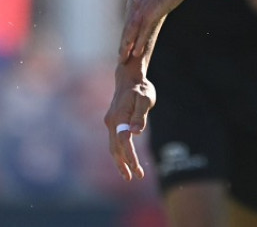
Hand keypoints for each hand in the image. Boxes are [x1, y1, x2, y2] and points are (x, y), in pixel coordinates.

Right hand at [103, 57, 155, 179]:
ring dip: (121, 162)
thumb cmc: (140, 88)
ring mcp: (110, 123)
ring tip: (130, 176)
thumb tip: (136, 132)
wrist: (129, 79)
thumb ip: (141, 115)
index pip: (124, 141)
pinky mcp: (112, 123)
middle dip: (125, 164)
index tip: (137, 168)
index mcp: (119, 116)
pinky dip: (119, 154)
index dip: (130, 156)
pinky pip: (114, 142)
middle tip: (137, 177)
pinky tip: (125, 163)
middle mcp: (111, 121)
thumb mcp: (145, 98)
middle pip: (116, 148)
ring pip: (113, 147)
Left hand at [119, 0, 192, 63]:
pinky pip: (143, 31)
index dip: (130, 36)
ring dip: (127, 47)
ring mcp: (145, 11)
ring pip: (133, 33)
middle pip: (130, 30)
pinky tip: (135, 52)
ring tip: (123, 60)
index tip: (127, 47)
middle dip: (125, 45)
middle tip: (121, 59)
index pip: (134, 24)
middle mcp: (140, 9)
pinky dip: (139, 42)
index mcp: (142, 4)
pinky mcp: (151, 14)